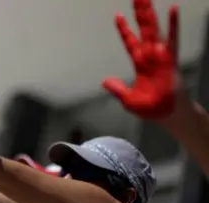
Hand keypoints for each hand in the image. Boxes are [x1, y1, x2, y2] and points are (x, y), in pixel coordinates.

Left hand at [103, 0, 178, 118]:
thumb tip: (105, 81)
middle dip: (139, 13)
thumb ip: (117, 89)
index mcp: (140, 63)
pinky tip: (172, 9)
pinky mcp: (170, 59)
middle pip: (142, 29)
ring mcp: (160, 56)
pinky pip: (172, 39)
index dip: (124, 29)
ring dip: (149, 13)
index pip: (130, 42)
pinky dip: (173, 24)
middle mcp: (150, 55)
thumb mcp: (128, 100)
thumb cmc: (151, 108)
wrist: (167, 116)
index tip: (117, 15)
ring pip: (153, 29)